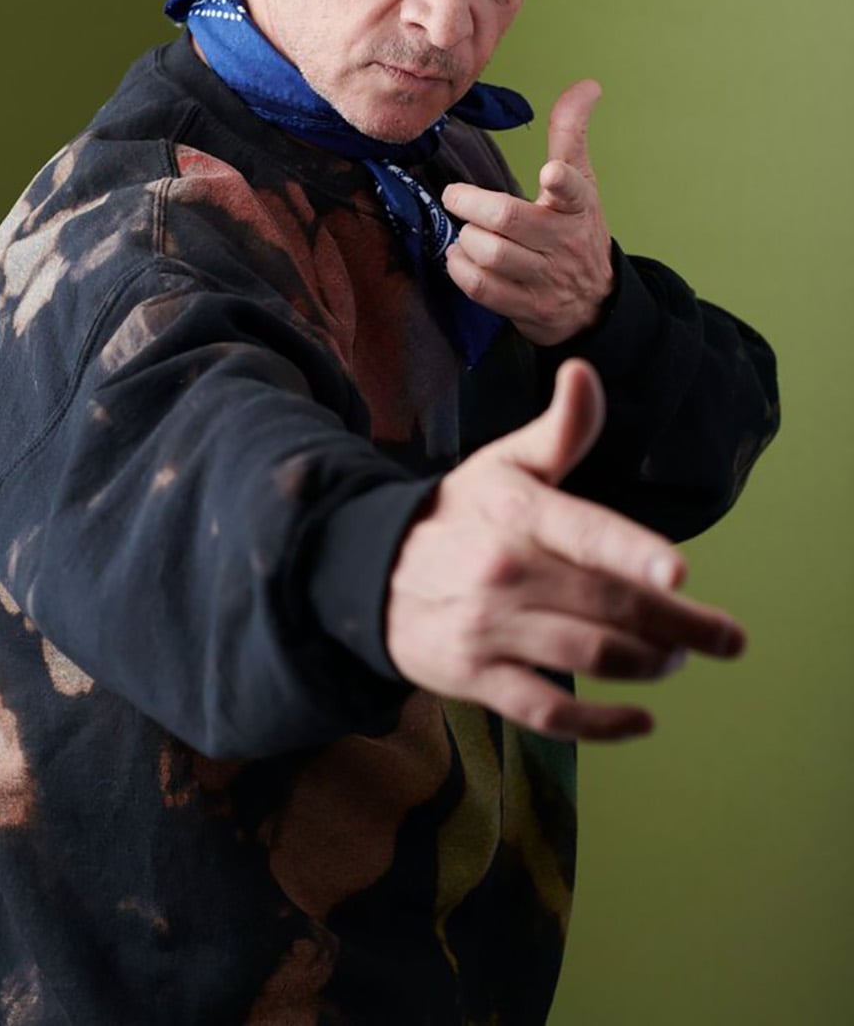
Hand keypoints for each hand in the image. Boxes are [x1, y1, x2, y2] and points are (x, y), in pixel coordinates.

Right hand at [385, 360, 745, 741]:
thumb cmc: (458, 514)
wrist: (370, 570)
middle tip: (727, 637)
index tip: (680, 573)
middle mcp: (503, 570)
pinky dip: (600, 725)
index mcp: (516, 512)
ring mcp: (488, 629)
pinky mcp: (475, 678)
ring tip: (679, 657)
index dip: (632, 553)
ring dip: (648, 664)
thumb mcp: (502, 464)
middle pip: (606, 604)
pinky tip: (642, 721)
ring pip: (587, 655)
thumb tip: (584, 372)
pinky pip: (547, 711)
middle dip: (678, 624)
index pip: (583, 532)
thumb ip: (559, 430)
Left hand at [443, 79, 613, 344]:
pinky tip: (458, 255)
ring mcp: (545, 278)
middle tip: (454, 195)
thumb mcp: (583, 183)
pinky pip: (482, 288)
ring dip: (466, 238)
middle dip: (472, 204)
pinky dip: (460, 268)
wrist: (594, 303)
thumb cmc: (577, 231)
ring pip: (491, 254)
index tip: (551, 174)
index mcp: (577, 207)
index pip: (574, 190)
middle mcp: (563, 243)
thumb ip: (572, 134)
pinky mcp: (527, 307)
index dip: (562, 182)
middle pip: (509, 220)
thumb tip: (588, 84)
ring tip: (464, 229)